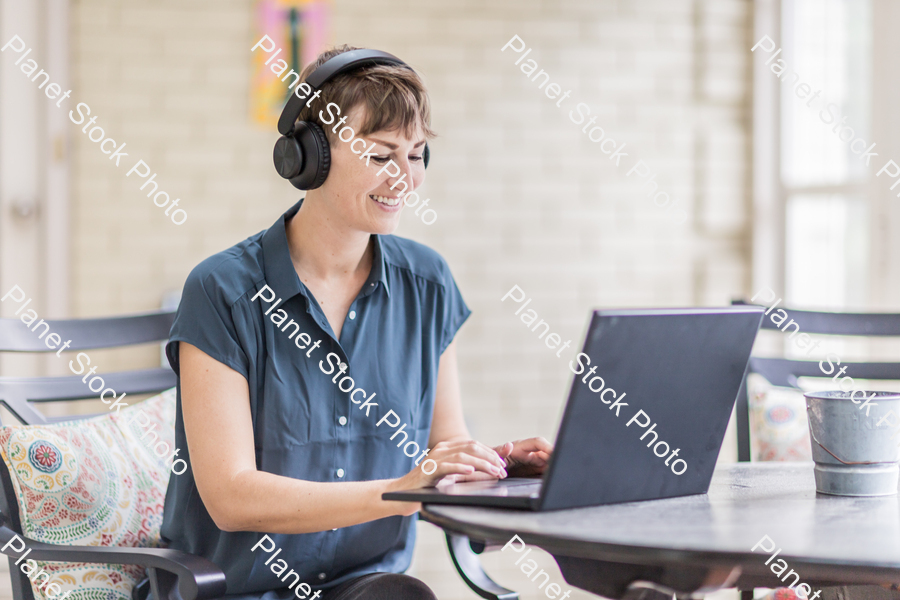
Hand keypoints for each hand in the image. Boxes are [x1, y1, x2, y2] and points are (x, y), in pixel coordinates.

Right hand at [384, 439, 508, 515]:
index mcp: (447, 448)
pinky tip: (470, 471)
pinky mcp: (428, 471)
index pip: (474, 445)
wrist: (399, 494)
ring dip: (481, 463)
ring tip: (494, 471)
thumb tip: (490, 469)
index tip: (503, 464)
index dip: (491, 452)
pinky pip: (446, 466)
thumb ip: (467, 470)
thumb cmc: (426, 487)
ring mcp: (434, 459)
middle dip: (490, 457)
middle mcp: (441, 449)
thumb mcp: (450, 477)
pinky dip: (460, 467)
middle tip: (503, 470)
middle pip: (472, 447)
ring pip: (463, 455)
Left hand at [493, 437, 552, 477]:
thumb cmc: (492, 459)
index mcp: (521, 446)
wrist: (492, 467)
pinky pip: (545, 468)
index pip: (538, 443)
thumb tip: (508, 446)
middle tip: (561, 467)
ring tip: (558, 473)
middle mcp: (529, 451)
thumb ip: (501, 451)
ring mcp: (533, 460)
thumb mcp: (494, 456)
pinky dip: (549, 472)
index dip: (548, 447)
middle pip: (547, 452)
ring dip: (553, 465)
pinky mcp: (534, 468)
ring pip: (548, 460)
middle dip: (555, 458)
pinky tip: (552, 477)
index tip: (555, 454)